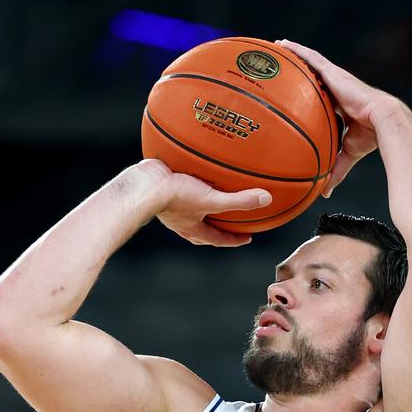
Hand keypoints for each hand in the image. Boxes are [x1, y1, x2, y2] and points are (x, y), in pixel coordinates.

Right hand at [148, 160, 271, 246]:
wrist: (144, 184)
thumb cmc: (175, 196)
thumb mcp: (212, 200)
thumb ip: (239, 201)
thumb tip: (266, 199)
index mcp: (192, 228)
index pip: (217, 240)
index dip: (233, 240)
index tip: (246, 238)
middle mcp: (180, 221)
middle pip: (202, 230)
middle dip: (217, 228)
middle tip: (230, 224)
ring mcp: (170, 206)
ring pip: (190, 210)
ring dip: (202, 206)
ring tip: (213, 196)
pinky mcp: (163, 189)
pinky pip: (181, 189)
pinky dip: (191, 184)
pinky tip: (195, 171)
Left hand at [276, 39, 411, 197]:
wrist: (386, 122)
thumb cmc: (371, 137)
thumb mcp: (348, 154)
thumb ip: (335, 169)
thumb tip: (324, 192)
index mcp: (341, 103)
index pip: (322, 95)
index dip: (309, 91)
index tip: (295, 90)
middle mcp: (337, 88)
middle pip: (313, 74)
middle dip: (298, 68)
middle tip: (279, 65)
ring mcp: (336, 78)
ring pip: (310, 62)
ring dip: (294, 54)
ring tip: (276, 47)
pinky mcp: (334, 73)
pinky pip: (312, 58)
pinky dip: (297, 51)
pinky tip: (283, 45)